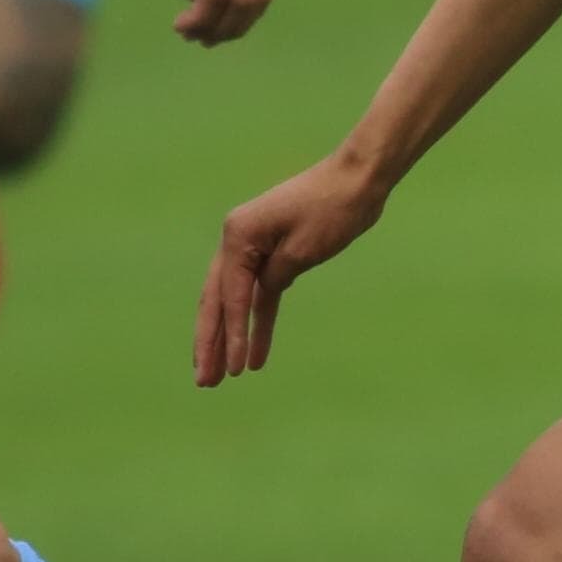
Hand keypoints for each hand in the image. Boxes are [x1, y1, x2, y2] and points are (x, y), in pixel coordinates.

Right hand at [194, 158, 385, 385]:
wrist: (357, 179)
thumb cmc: (332, 209)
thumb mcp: (302, 250)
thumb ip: (273, 278)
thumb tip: (254, 301)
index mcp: (237, 234)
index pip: (230, 296)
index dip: (232, 336)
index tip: (235, 371)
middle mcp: (236, 239)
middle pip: (217, 301)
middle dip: (211, 344)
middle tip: (204, 382)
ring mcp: (252, 247)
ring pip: (233, 302)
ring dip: (228, 339)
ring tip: (220, 378)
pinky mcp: (272, 255)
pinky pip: (259, 296)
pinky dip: (257, 324)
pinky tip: (257, 357)